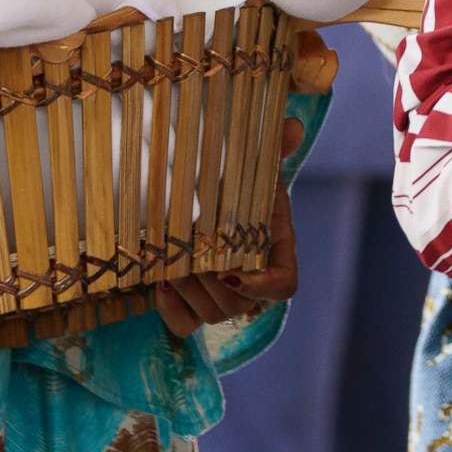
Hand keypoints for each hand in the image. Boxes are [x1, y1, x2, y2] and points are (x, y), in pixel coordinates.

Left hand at [155, 117, 304, 335]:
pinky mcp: (193, 308)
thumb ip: (273, 148)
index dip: (261, 288)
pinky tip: (160, 280)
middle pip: (238, 305)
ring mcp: (222, 300)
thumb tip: (291, 126)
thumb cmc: (235, 186)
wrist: (205, 202)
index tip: (232, 270)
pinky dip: (171, 308)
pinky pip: (185, 324)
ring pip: (210, 314)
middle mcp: (252, 284)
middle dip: (209, 281)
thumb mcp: (253, 166)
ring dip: (188, 289)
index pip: (283, 286)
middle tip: (186, 252)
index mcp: (275, 252)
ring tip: (170, 258)